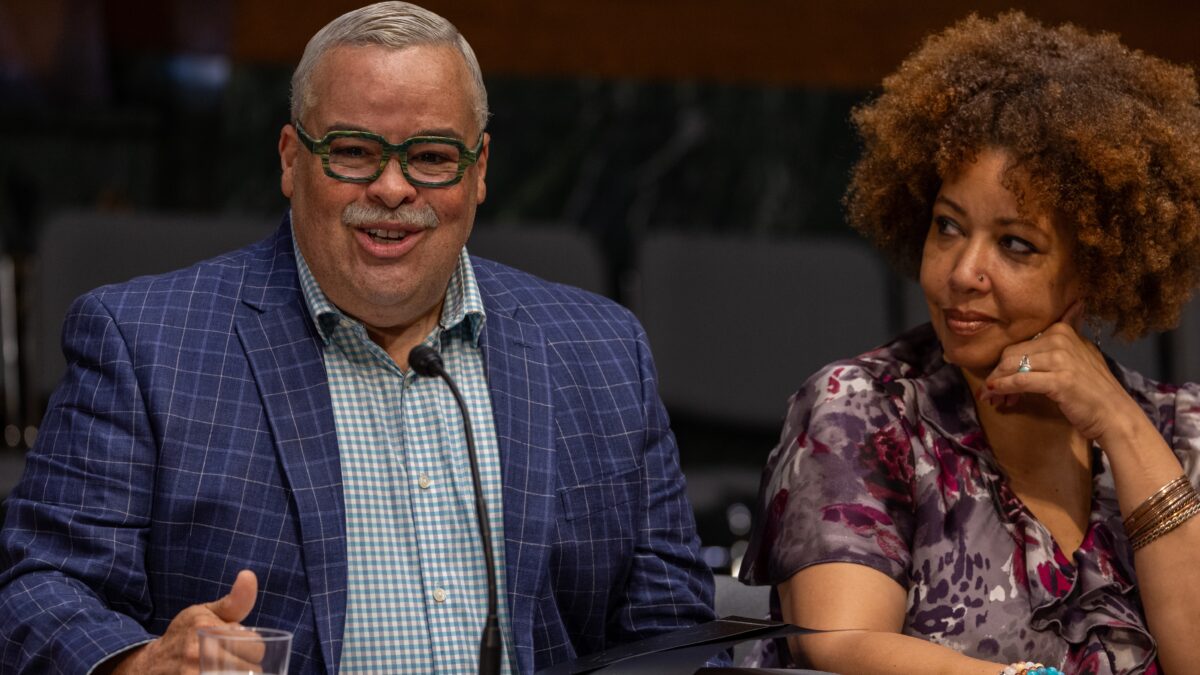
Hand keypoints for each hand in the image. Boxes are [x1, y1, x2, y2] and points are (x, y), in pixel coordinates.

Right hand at [107, 569, 258, 674]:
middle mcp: (197, 653)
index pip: (256, 648)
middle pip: (250, 669)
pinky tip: (216, 674)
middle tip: (229, 661)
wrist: (150, 664)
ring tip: (223, 670)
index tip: (237, 646)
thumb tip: (249, 575)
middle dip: (246, 665)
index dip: (252, 648)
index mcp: (206, 628)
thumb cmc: (184, 634)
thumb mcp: (206, 612)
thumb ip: (235, 600)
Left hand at [980, 309, 1144, 442]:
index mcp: (1062, 331)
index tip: (1000, 377)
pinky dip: (1003, 387)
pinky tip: (993, 394)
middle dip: (998, 374)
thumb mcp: (1081, 355)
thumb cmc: (1093, 390)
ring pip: (1012, 366)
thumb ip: (1065, 340)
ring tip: (992, 398)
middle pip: (1011, 354)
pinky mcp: (1058, 380)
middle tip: (992, 392)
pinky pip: (1020, 381)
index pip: (1020, 343)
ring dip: (997, 384)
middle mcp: (1060, 339)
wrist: (1115, 415)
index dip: (1006, 362)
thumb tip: (1068, 310)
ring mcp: (1060, 359)